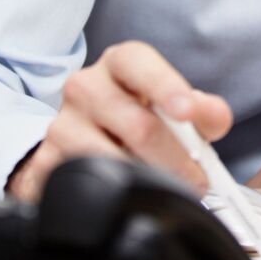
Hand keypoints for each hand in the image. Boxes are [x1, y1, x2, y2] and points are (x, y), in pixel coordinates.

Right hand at [6, 40, 232, 201]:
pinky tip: (125, 194)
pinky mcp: (46, 161)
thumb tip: (214, 118)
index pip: (139, 63)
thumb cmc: (135, 116)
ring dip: (148, 182)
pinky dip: (113, 196)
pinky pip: (83, 185)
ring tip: (162, 188)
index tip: (185, 111)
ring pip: (111, 160)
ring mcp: (62, 124)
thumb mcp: (173, 106)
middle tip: (196, 180)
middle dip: (177, 160)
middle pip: (137, 125)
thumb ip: (203, 110)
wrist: (83, 137)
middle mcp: (85, 87)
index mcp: (120, 64)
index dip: (165, 86)